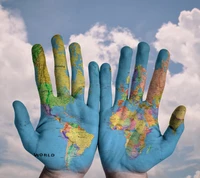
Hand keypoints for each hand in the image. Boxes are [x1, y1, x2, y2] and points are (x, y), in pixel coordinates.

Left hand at [12, 34, 99, 176]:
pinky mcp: (92, 114)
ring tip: (76, 46)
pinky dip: (96, 80)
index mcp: (49, 108)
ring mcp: (79, 107)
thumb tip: (15, 102)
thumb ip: (23, 122)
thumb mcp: (31, 141)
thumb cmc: (49, 156)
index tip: (37, 47)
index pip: (43, 80)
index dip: (40, 64)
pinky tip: (97, 66)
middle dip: (60, 56)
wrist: (67, 167)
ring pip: (79, 80)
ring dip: (78, 63)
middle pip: (62, 75)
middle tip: (58, 38)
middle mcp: (64, 103)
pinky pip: (95, 94)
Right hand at [99, 42, 185, 176]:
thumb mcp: (165, 146)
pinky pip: (104, 94)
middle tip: (142, 44)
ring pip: (121, 82)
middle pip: (138, 79)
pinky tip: (101, 67)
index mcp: (149, 111)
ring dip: (122, 66)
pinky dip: (102, 81)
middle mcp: (134, 105)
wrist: (125, 169)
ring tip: (125, 49)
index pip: (156, 85)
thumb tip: (183, 107)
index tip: (163, 52)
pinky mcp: (106, 114)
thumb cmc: (145, 158)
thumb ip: (175, 128)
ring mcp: (119, 108)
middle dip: (140, 62)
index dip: (160, 69)